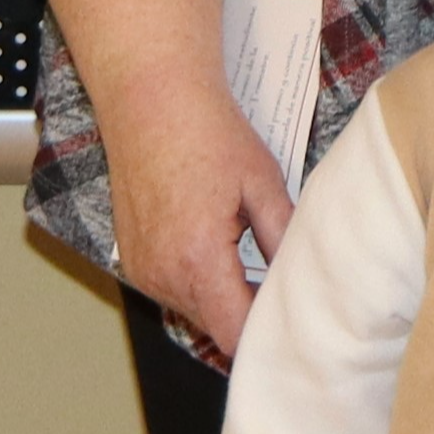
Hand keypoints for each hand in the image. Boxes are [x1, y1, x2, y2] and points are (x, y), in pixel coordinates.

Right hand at [100, 84, 295, 366]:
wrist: (152, 99)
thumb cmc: (208, 133)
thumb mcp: (263, 184)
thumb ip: (283, 240)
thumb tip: (302, 279)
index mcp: (198, 259)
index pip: (235, 334)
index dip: (266, 333)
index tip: (292, 319)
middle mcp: (162, 273)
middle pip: (215, 327)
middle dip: (249, 313)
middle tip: (281, 283)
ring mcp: (141, 268)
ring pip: (193, 310)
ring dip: (222, 297)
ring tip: (248, 257)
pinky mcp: (132, 258)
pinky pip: (171, 289)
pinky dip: (197, 281)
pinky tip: (216, 246)